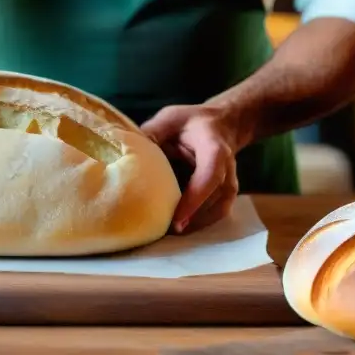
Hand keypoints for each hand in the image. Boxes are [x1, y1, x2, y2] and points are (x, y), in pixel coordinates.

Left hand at [141, 104, 240, 233]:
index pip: (209, 177)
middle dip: (190, 219)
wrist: (221, 125)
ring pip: (216, 212)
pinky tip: (176, 228)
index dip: (194, 199)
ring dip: (194, 225)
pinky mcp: (225, 195)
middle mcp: (227, 170)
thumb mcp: (170, 119)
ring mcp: (229, 185)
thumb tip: (125, 148)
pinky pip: (214, 215)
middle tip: (162, 233)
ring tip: (166, 235)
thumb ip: (152, 133)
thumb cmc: (191, 122)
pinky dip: (197, 224)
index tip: (176, 220)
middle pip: (213, 201)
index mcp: (214, 149)